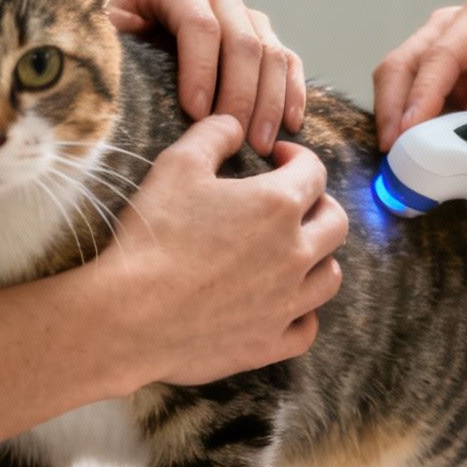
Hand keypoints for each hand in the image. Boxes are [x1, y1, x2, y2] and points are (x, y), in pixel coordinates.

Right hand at [97, 116, 347, 386]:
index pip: (314, 172)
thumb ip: (212, 135)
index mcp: (277, 205)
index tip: (278, 158)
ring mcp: (287, 302)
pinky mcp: (270, 342)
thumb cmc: (153, 236)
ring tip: (295, 253)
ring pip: (330, 277)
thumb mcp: (175, 166)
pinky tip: (285, 304)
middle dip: (319, 205)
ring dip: (319, 259)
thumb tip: (234, 124)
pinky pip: (307, 328)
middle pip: (335, 223)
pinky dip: (303, 314)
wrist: (130, 315)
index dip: (298, 158)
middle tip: (295, 203)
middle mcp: (295, 253)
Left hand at [109, 0, 304, 153]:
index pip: (200, 24)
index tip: (196, 114)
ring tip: (257, 146)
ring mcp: (244, 17)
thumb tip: (111, 64)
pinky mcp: (263, 42)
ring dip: (268, 102)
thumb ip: (106, 44)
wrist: (127, 54)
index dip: (202, 69)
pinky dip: (291, 94)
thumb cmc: (109, 53)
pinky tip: (289, 126)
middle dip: (240, 94)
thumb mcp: (99, 41)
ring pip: (271, 53)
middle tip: (233, 139)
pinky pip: (288, 63)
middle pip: (242, 40)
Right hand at [372, 0, 466, 150]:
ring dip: (395, 122)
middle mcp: (454, 30)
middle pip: (403, 65)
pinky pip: (417, 107)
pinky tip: (416, 158)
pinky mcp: (447, 84)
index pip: (439, 56)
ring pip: (400, 85)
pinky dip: (412, 131)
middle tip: (392, 153)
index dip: (420, 95)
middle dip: (391, 108)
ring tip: (400, 163)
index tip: (409, 131)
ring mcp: (446, 56)